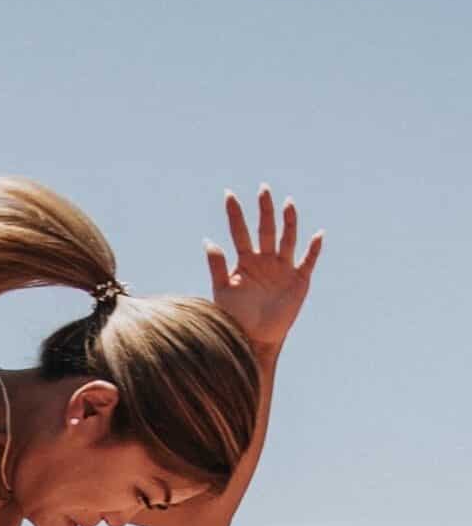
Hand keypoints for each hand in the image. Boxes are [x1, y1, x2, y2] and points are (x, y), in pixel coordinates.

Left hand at [204, 187, 322, 352]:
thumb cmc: (235, 316)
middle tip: (263, 188)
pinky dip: (313, 249)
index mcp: (245, 260)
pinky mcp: (298, 280)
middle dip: (264, 209)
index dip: (235, 214)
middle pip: (265, 229)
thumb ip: (217, 266)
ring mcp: (283, 267)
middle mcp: (265, 259)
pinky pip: (307, 261)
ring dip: (288, 222)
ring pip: (287, 239)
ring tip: (288, 203)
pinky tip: (317, 235)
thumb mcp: (223, 290)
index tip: (228, 194)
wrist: (254, 337)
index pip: (239, 232)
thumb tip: (208, 240)